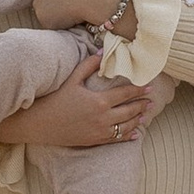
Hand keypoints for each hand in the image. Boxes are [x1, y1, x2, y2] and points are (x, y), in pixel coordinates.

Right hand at [0, 54, 158, 150]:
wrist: (41, 124)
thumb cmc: (55, 100)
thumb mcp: (72, 80)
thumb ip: (88, 66)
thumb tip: (101, 53)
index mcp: (98, 101)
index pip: (125, 94)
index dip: (138, 89)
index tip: (148, 86)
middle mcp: (102, 118)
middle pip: (129, 111)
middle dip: (142, 105)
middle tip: (151, 100)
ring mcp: (99, 131)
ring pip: (126, 126)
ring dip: (138, 120)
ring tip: (146, 114)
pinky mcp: (94, 141)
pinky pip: (116, 140)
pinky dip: (128, 137)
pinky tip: (135, 134)